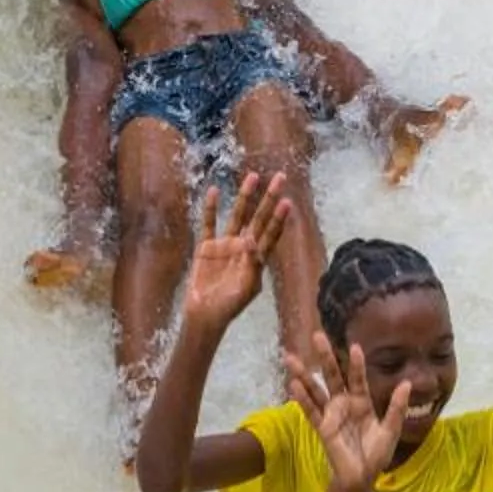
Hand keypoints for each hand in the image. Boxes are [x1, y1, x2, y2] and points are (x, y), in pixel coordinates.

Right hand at [183, 170, 291, 334]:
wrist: (204, 315)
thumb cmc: (229, 306)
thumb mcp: (244, 289)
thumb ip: (251, 265)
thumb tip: (252, 241)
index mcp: (257, 259)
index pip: (271, 233)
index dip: (279, 218)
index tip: (287, 201)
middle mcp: (244, 248)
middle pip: (259, 218)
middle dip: (269, 198)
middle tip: (280, 176)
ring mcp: (226, 245)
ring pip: (237, 215)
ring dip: (245, 197)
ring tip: (253, 176)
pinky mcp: (207, 247)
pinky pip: (209, 224)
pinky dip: (211, 208)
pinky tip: (214, 191)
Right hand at [285, 328, 409, 491]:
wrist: (362, 477)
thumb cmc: (376, 454)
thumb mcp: (390, 430)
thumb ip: (397, 407)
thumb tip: (407, 384)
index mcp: (362, 402)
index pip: (357, 378)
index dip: (355, 364)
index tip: (354, 347)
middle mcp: (344, 404)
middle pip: (333, 376)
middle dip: (325, 357)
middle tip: (317, 335)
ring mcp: (331, 414)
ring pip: (316, 390)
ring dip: (304, 374)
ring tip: (291, 357)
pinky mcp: (322, 428)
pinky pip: (311, 411)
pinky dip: (302, 398)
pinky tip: (293, 385)